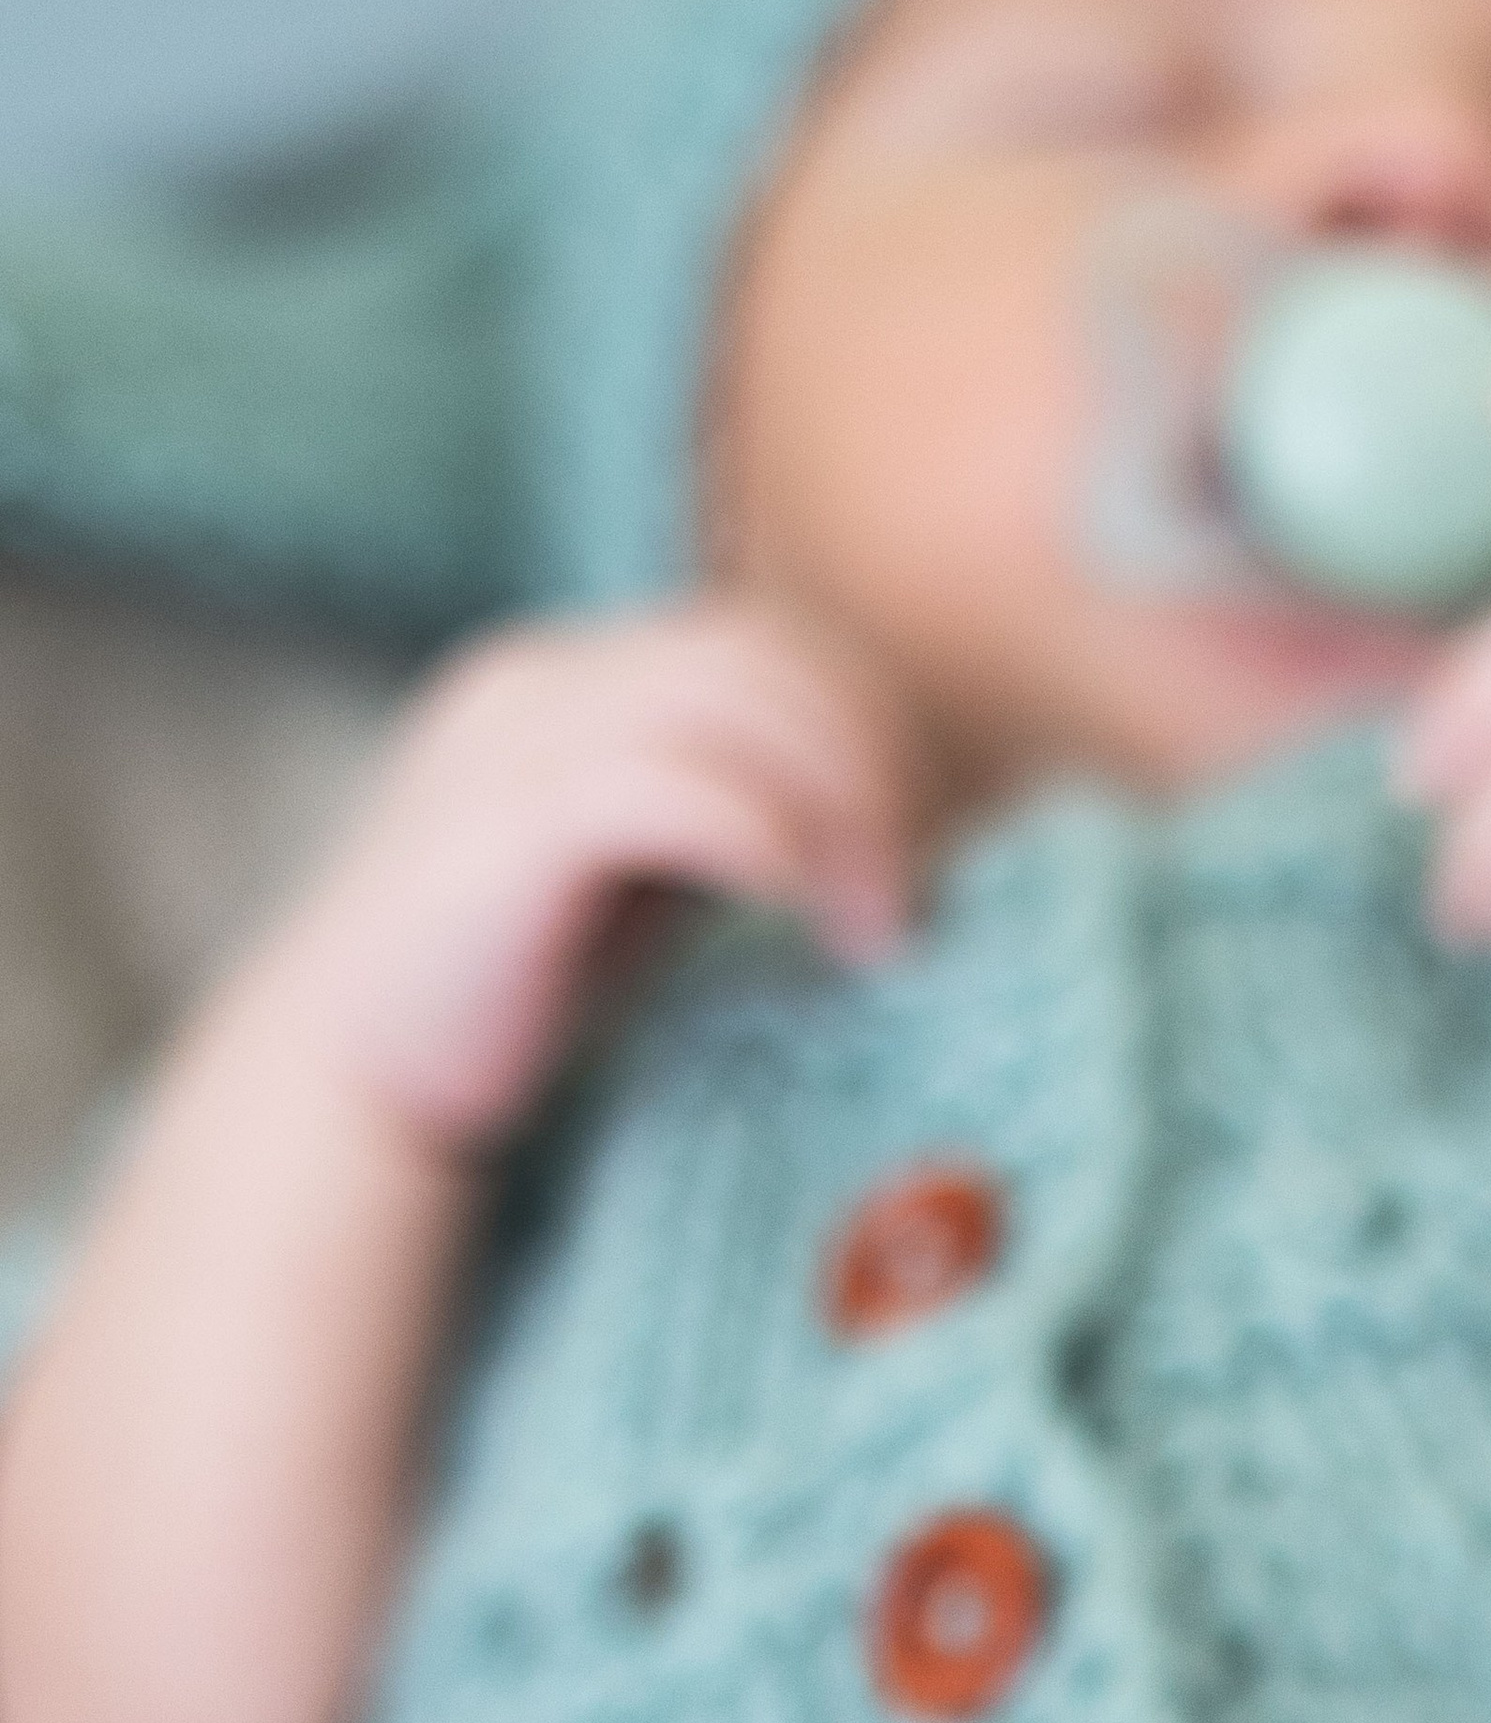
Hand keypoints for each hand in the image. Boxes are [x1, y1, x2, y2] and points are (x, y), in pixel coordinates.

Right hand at [265, 596, 916, 1147]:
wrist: (346, 1083)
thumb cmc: (506, 994)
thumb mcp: (635, 877)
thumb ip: (724, 816)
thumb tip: (878, 822)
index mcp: (572, 675)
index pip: (762, 640)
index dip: (866, 728)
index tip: (912, 852)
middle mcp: (543, 679)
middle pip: (765, 653)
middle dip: (872, 767)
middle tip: (906, 902)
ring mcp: (516, 745)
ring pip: (735, 702)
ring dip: (839, 810)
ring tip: (871, 929)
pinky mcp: (505, 833)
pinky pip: (669, 790)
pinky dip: (760, 839)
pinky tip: (789, 912)